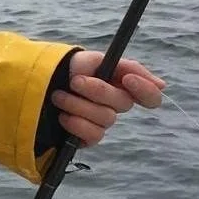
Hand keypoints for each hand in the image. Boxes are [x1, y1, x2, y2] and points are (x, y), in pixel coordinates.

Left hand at [51, 50, 165, 145]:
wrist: (36, 83)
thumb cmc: (68, 69)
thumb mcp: (96, 59)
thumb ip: (128, 68)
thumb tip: (162, 86)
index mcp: (122, 87)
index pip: (150, 97)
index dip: (145, 90)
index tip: (127, 79)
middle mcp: (115, 106)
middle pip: (123, 105)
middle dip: (97, 91)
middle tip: (75, 82)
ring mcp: (101, 123)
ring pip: (105, 119)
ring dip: (78, 105)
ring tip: (58, 96)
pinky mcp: (87, 138)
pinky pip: (93, 136)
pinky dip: (76, 124)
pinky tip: (62, 116)